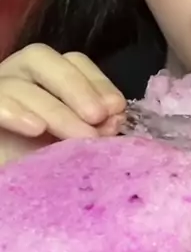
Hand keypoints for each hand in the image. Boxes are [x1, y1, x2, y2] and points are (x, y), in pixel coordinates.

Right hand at [0, 44, 125, 166]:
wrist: (15, 192)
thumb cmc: (44, 170)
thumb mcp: (73, 147)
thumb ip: (94, 128)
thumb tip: (115, 117)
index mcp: (44, 80)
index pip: (72, 62)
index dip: (97, 81)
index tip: (117, 109)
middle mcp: (16, 78)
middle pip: (41, 60)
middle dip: (75, 87)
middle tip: (98, 118)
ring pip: (16, 84)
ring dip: (53, 109)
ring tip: (79, 136)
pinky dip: (11, 111)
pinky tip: (34, 128)